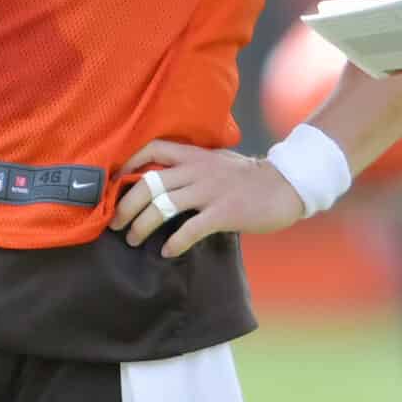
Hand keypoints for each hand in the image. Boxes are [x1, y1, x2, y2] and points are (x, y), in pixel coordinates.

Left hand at [111, 139, 307, 258]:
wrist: (287, 185)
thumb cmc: (249, 178)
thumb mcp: (217, 162)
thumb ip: (192, 167)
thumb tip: (162, 182)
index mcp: (195, 155)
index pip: (152, 149)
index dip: (128, 164)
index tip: (114, 185)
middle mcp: (198, 170)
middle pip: (149, 183)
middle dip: (126, 206)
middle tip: (116, 224)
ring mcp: (210, 191)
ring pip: (163, 206)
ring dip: (142, 226)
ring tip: (134, 240)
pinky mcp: (224, 212)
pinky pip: (190, 228)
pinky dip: (174, 243)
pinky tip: (168, 252)